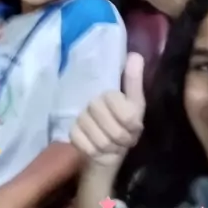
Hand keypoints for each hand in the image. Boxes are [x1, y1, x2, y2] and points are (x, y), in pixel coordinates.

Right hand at [70, 53, 145, 169]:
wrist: (108, 149)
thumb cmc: (126, 125)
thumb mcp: (136, 105)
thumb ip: (134, 82)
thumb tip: (135, 55)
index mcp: (110, 94)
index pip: (126, 115)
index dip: (132, 126)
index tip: (134, 128)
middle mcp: (93, 102)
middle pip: (113, 129)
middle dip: (121, 139)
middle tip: (123, 139)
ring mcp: (81, 117)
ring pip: (100, 140)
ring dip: (110, 148)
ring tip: (113, 145)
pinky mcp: (72, 132)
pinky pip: (86, 146)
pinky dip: (95, 152)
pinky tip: (98, 149)